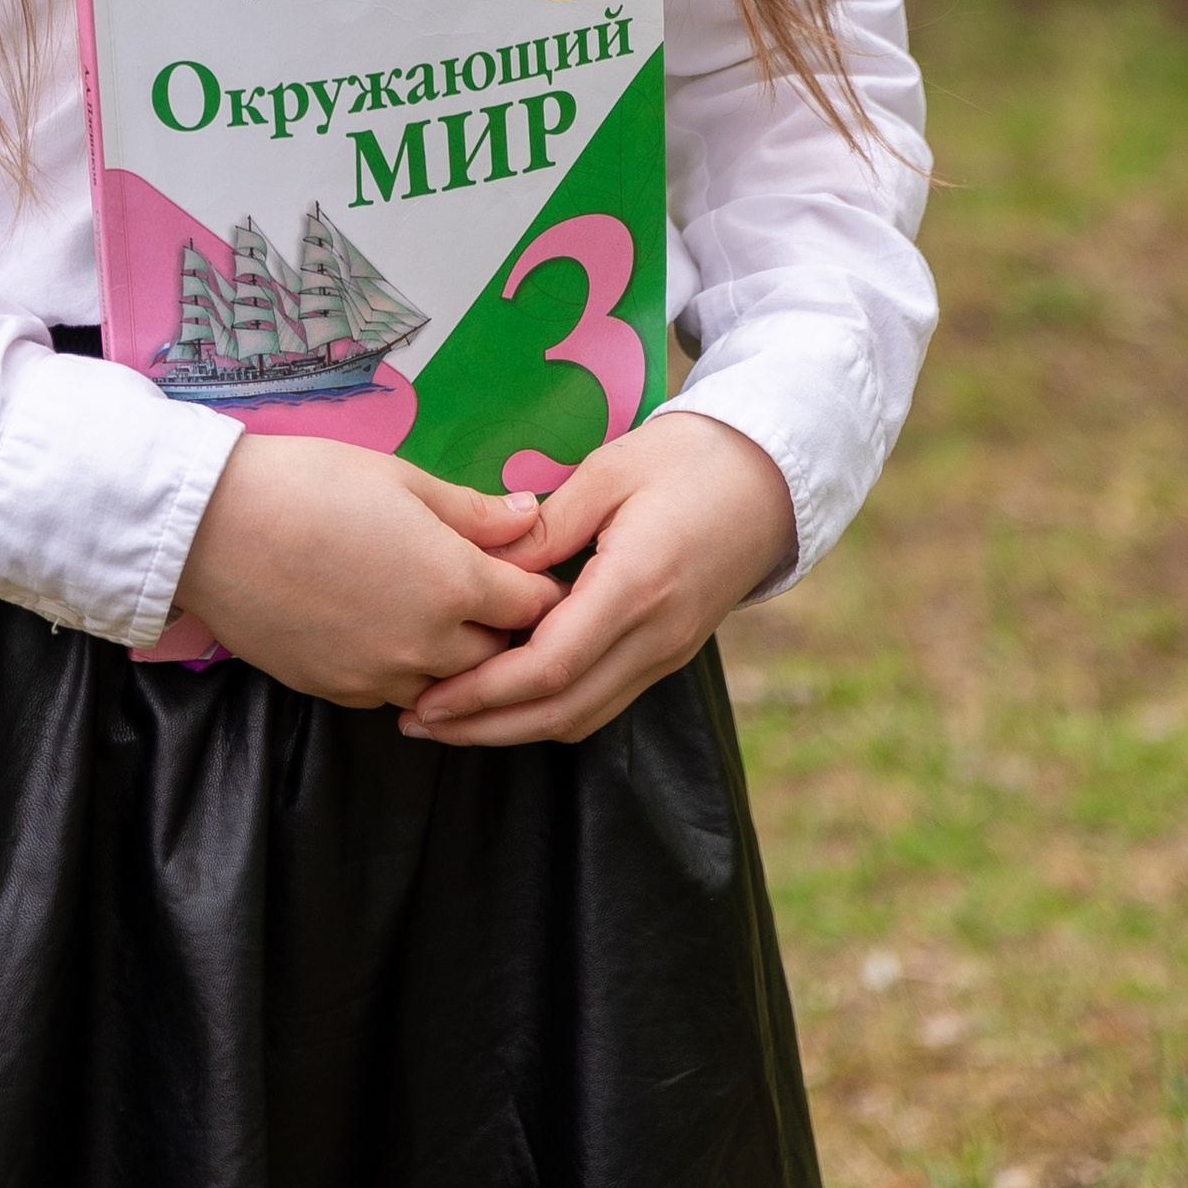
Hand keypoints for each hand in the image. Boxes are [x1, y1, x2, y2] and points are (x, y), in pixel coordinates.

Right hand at [175, 432, 562, 706]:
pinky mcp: (339, 693)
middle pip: (501, 654)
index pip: (536, 606)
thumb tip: (529, 519)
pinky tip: (383, 627)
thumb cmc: (308, 484)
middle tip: (489, 587)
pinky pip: (396, 692)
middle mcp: (428, 645)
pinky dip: (405, 668)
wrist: (210, 528)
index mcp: (454, 583)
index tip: (535, 569)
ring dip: (455, 655)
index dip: (542, 586)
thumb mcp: (400, 479)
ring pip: (450, 683)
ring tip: (433, 608)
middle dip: (504, 625)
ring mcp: (381, 677)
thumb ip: (473, 511)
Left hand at [398, 414, 796, 748]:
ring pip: (581, 717)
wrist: (770, 478)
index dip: (483, 692)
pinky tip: (505, 697)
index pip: (550, 666)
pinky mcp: (667, 654)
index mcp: (635, 586)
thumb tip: (487, 566)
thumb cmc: (687, 459)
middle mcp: (654, 637)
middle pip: (560, 710)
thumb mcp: (610, 470)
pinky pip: (602, 701)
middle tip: (417, 721)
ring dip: (512, 728)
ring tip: (447, 720)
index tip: (427, 697)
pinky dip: (548, 710)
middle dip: (484, 726)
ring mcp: (666, 653)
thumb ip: (547, 525)